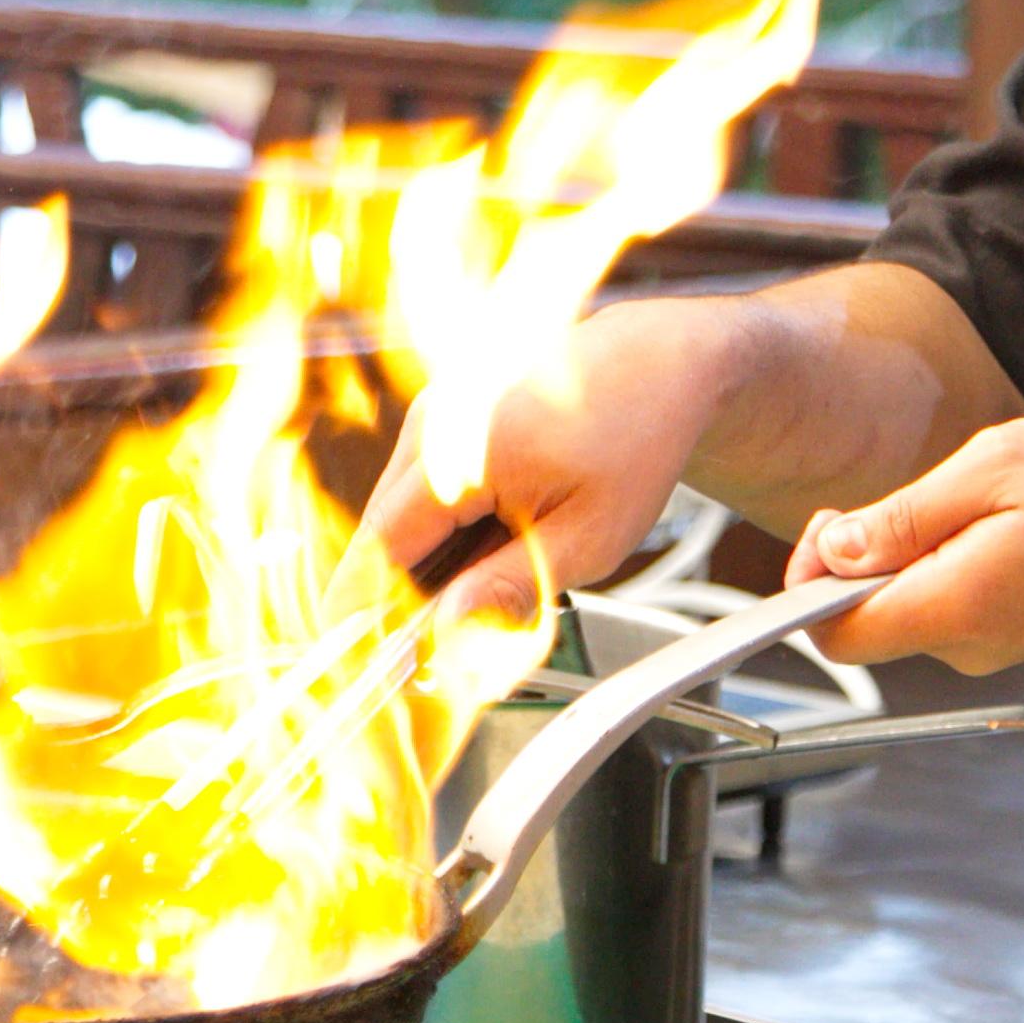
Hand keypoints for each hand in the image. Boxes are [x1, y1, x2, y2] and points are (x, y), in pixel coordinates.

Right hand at [358, 297, 749, 625]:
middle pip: (384, 529)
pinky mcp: (448, 414)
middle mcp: (437, 422)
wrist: (659, 364)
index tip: (366, 658)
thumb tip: (448, 635)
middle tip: (440, 640)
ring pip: (404, 508)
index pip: (382, 546)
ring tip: (499, 571)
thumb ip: (510, 588)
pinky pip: (425, 482)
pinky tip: (497, 535)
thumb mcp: (587, 537)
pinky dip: (447, 523)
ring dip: (430, 556)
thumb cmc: (637, 438)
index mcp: (465, 451)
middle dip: (403, 590)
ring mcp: (438, 412)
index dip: (364, 607)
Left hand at [785, 414, 1023, 674]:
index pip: (834, 632)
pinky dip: (944, 559)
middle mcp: (960, 643)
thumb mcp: (999, 468)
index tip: (830, 522)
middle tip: (909, 493)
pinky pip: (943, 600)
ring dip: (909, 549)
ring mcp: (983, 646)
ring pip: (903, 604)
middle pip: (862, 617)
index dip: (806, 581)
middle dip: (858, 556)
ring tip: (973, 500)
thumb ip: (908, 513)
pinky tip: (995, 522)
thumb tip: (834, 546)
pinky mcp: (1004, 634)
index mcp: (951, 605)